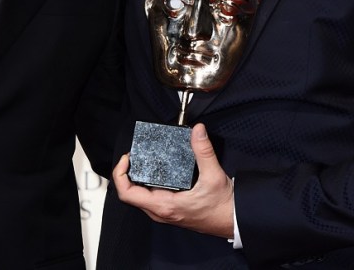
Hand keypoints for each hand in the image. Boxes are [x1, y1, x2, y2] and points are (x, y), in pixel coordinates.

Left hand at [112, 123, 234, 237]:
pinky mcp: (170, 209)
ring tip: (140, 159)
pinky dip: (146, 182)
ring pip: (139, 196)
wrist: (234, 221)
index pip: (127, 194)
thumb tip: (197, 131)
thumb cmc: (223, 207)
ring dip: (136, 178)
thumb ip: (203, 151)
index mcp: (165, 206)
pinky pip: (149, 196)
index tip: (127, 158)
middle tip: (133, 155)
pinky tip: (154, 170)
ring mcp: (164, 212)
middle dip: (127, 173)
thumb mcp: (213, 176)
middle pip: (130, 193)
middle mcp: (161, 211)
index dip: (120, 174)